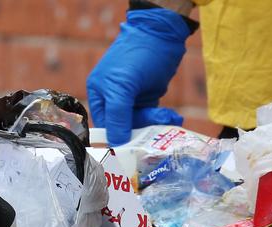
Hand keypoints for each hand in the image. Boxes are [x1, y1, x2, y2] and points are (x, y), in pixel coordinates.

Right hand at [87, 8, 189, 145]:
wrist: (161, 34)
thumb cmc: (135, 56)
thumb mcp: (122, 86)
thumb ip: (118, 115)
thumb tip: (116, 143)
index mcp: (99, 95)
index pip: (105, 125)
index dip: (117, 137)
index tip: (132, 148)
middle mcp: (112, 98)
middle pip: (124, 126)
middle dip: (142, 129)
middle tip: (158, 129)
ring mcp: (131, 98)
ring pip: (140, 123)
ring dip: (156, 123)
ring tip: (170, 118)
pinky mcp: (147, 97)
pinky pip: (152, 116)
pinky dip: (162, 119)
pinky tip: (173, 117)